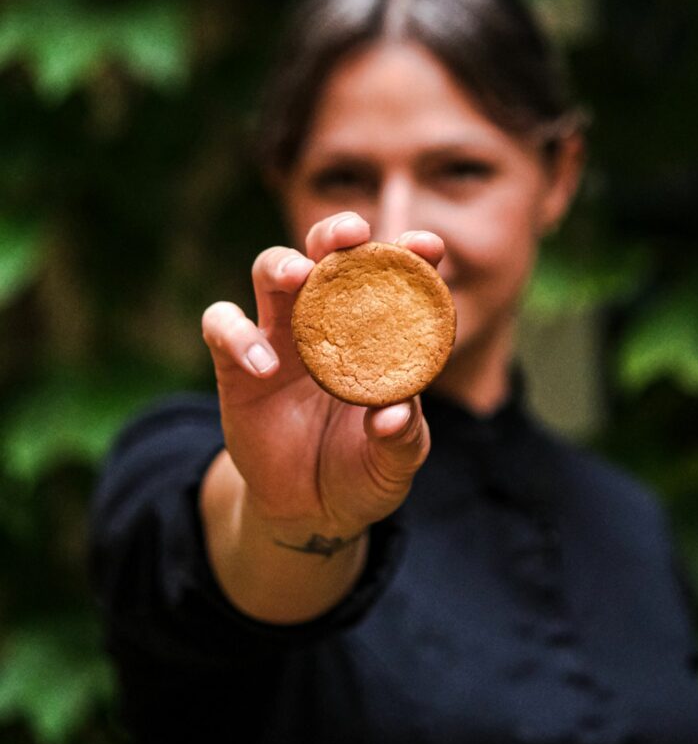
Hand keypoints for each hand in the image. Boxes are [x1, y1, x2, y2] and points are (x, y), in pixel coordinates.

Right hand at [202, 212, 444, 542]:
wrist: (312, 510)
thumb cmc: (364, 469)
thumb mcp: (395, 460)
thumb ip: (401, 436)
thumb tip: (391, 416)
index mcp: (376, 330)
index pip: (394, 275)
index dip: (410, 252)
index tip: (428, 247)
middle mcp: (326, 319)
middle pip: (323, 252)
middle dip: (336, 233)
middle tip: (352, 235)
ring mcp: (278, 336)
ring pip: (269, 270)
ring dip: (282, 264)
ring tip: (298, 276)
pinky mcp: (235, 363)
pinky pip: (222, 326)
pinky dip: (237, 334)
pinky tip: (263, 364)